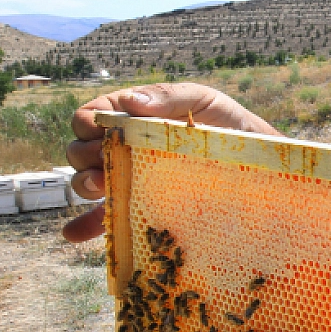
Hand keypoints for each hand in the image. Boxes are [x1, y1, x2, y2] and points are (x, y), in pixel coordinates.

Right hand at [61, 82, 278, 241]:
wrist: (256, 165)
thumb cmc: (227, 125)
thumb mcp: (201, 100)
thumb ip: (168, 97)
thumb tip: (131, 103)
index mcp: (131, 117)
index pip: (90, 115)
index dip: (86, 123)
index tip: (102, 131)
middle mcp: (121, 148)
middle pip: (80, 149)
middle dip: (84, 155)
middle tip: (104, 161)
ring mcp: (127, 179)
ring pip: (86, 181)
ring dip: (83, 184)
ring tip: (101, 188)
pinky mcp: (135, 207)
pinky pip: (102, 218)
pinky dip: (84, 225)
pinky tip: (74, 234)